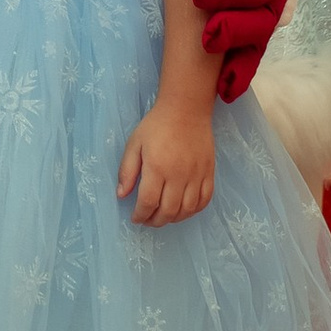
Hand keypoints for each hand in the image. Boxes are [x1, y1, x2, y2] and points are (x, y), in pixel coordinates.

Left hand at [118, 95, 214, 225]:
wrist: (186, 109)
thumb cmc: (156, 126)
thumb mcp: (134, 144)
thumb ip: (127, 171)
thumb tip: (121, 196)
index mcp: (157, 167)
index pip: (148, 202)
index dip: (140, 215)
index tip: (135, 218)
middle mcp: (178, 175)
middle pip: (168, 210)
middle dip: (155, 221)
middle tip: (148, 219)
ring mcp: (196, 175)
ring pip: (187, 209)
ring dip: (174, 219)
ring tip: (164, 216)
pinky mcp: (209, 172)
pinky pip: (205, 200)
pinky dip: (194, 210)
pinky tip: (184, 209)